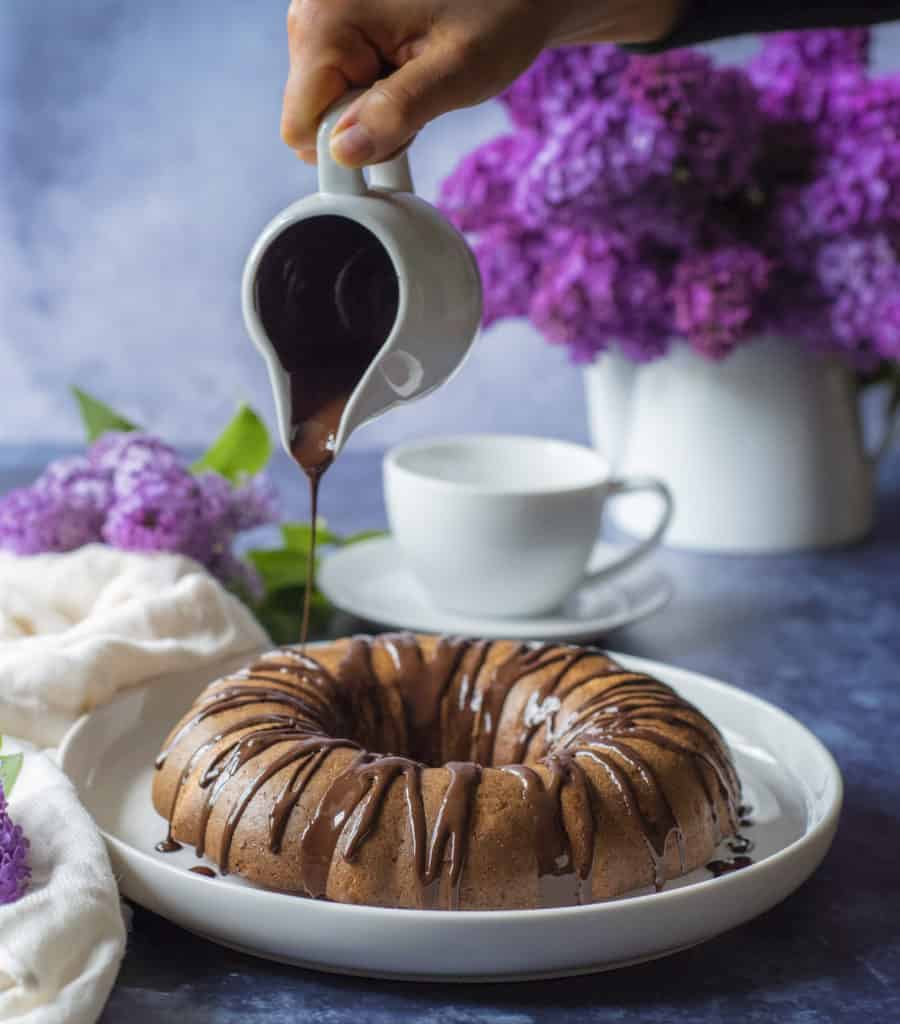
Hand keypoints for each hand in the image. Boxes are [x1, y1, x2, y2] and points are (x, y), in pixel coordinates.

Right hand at [281, 0, 683, 167]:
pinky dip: (377, 94)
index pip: (300, 126)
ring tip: (420, 82)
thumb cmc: (500, 14)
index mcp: (327, 18)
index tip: (398, 138)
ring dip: (375, 112)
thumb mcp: (457, 72)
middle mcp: (311, 12)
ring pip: (329, 106)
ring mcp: (323, 17)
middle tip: (420, 102)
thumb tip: (343, 153)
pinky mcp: (340, 27)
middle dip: (365, 127)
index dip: (345, 152)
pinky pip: (343, 86)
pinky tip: (410, 74)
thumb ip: (397, 113)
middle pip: (313, 116)